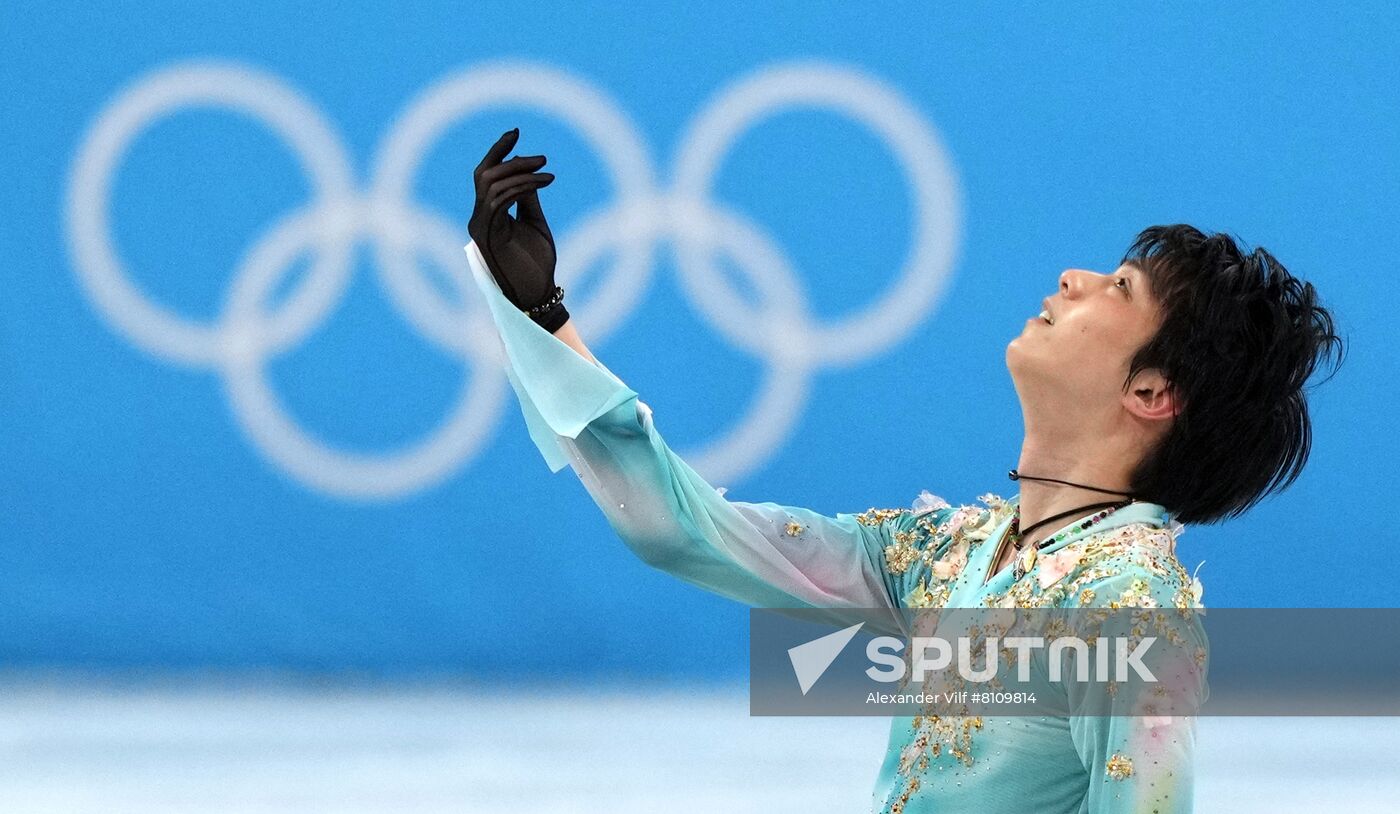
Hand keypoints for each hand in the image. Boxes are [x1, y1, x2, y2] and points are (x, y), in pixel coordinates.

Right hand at [468, 127, 567, 331]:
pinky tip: (543, 183)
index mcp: (488, 215)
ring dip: (521, 173)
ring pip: (491, 184)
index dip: (498, 151)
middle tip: (542, 158)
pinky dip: (522, 187)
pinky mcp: (489, 235)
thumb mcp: (535, 223)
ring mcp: (481, 227)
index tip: (516, 131)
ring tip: (547, 171)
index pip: (485, 175)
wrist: (537, 294)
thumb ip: (527, 198)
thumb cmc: (537, 264)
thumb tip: (528, 171)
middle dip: (512, 159)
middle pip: (485, 174)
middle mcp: (478, 219)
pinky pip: (500, 200)